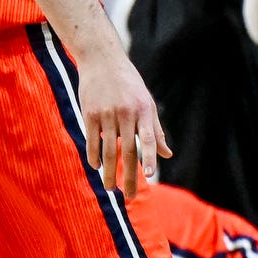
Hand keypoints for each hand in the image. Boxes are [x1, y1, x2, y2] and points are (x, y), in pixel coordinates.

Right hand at [78, 47, 168, 195]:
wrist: (102, 60)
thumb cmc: (129, 84)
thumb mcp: (147, 103)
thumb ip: (156, 131)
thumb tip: (167, 155)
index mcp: (144, 111)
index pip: (148, 139)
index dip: (149, 157)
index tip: (150, 175)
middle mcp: (126, 113)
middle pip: (127, 151)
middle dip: (129, 176)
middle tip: (130, 196)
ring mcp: (106, 114)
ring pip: (108, 150)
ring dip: (109, 172)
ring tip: (110, 188)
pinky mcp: (89, 113)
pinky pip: (92, 140)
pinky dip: (94, 155)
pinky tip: (96, 167)